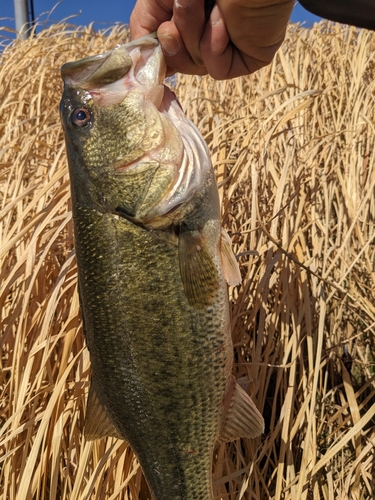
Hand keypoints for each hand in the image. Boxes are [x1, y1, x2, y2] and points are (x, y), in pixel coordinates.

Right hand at [130, 0, 293, 78]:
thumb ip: (143, 25)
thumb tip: (139, 63)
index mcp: (185, 23)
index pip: (162, 53)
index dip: (155, 51)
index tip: (155, 38)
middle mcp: (204, 37)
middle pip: (175, 63)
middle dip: (176, 36)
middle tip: (184, 5)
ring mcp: (226, 50)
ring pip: (195, 66)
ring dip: (195, 33)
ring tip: (210, 6)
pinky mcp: (247, 61)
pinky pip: (217, 70)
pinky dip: (215, 45)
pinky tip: (224, 21)